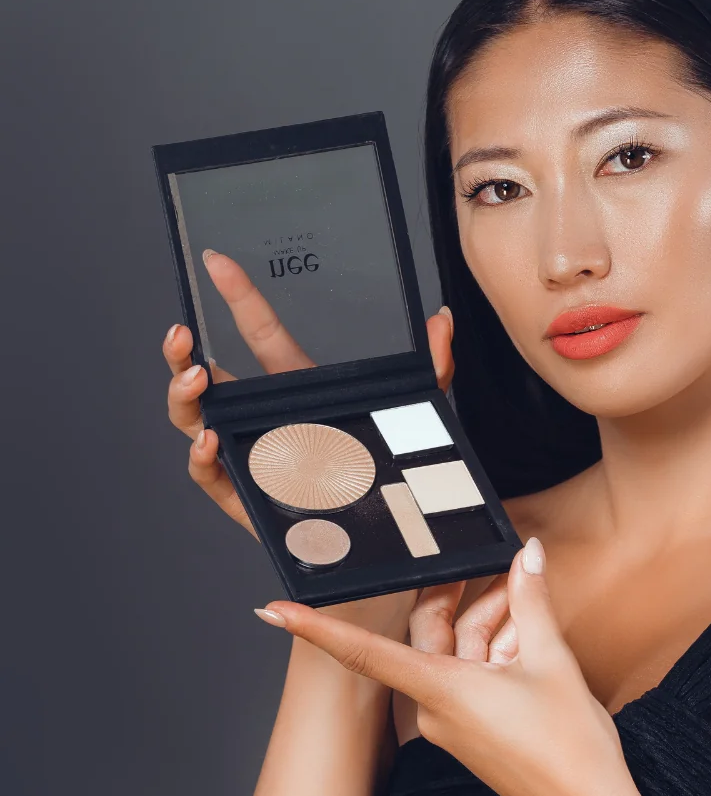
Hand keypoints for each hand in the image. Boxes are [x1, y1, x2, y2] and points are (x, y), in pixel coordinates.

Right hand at [163, 250, 455, 537]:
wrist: (383, 534)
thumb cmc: (387, 467)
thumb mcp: (416, 414)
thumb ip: (432, 366)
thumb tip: (443, 319)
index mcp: (294, 386)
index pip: (258, 331)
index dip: (236, 295)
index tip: (217, 261)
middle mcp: (261, 417)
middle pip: (206, 379)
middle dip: (182, 356)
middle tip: (182, 335)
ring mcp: (248, 455)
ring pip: (195, 421)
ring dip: (185, 399)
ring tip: (197, 380)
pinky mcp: (245, 496)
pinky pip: (210, 476)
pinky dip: (200, 458)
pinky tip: (209, 440)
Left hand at [252, 540, 648, 795]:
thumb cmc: (570, 749)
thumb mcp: (552, 662)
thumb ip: (532, 602)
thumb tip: (527, 554)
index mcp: (443, 691)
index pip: (363, 653)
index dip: (316, 629)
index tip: (272, 611)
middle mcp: (436, 710)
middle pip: (432, 636)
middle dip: (462, 598)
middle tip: (496, 564)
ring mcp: (452, 725)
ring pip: (456, 654)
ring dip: (489, 624)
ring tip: (528, 601)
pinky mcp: (471, 735)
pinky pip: (468, 678)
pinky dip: (494, 652)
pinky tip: (527, 636)